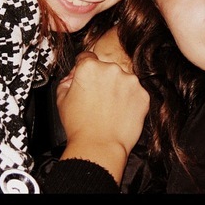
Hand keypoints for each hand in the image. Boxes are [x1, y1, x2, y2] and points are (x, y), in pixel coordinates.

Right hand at [56, 49, 148, 183]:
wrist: (99, 146)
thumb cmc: (79, 126)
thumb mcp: (61, 99)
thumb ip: (67, 80)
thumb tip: (73, 76)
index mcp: (90, 67)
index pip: (87, 58)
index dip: (84, 69)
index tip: (87, 78)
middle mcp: (111, 69)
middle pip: (106, 69)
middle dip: (102, 80)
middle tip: (97, 100)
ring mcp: (130, 81)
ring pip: (122, 80)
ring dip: (117, 89)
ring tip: (109, 109)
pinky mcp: (143, 95)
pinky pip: (135, 93)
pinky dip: (129, 101)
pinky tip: (119, 113)